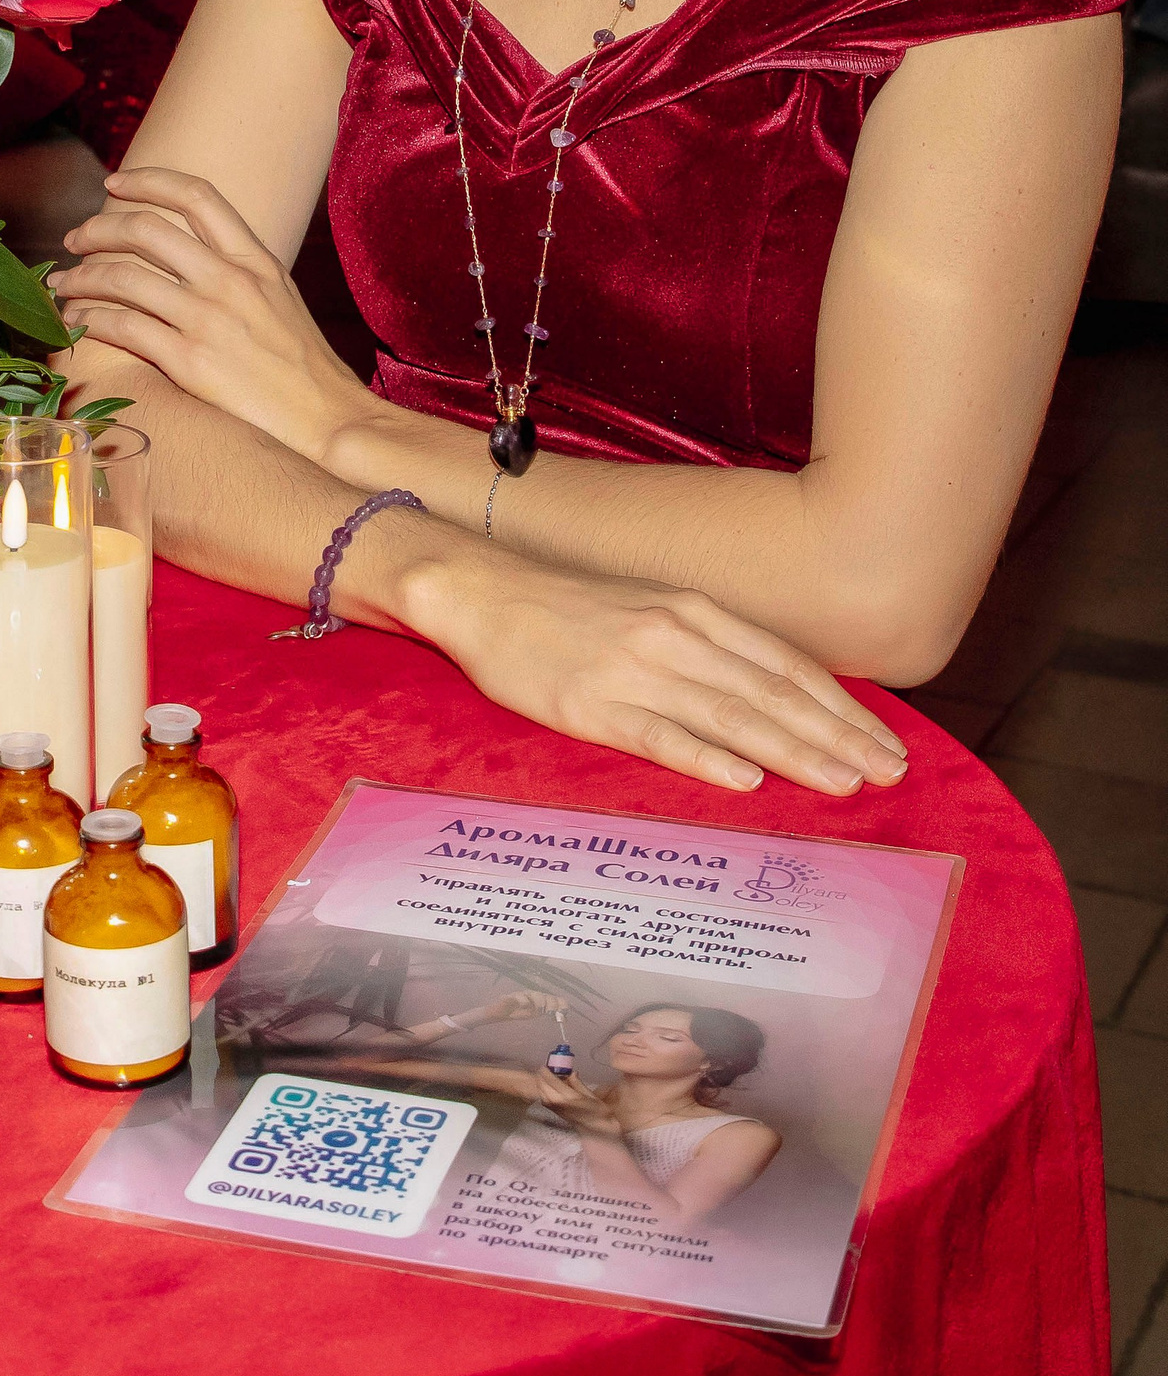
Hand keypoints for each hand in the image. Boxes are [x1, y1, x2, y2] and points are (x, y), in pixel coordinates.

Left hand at [53, 166, 370, 463]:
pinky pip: (123, 327)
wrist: (328, 418)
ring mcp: (208, 320)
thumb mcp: (280, 298)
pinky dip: (90, 319)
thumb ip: (240, 271)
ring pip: (124, 278)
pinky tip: (77, 322)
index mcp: (255, 259)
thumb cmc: (304, 367)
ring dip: (81, 278)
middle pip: (147, 229)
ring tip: (63, 286)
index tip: (114, 183)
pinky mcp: (190, 363)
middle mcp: (229, 280)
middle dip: (98, 228)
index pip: (196, 196)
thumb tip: (194, 256)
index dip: (148, 181)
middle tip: (74, 240)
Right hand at [399, 535, 909, 797]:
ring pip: (732, 716)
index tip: (886, 742)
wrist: (482, 591)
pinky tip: (746, 783)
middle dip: (839, 736)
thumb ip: (708, 646)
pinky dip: (708, 760)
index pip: (786, 664)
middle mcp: (674, 636)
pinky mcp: (591, 706)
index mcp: (693, 611)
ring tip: (845, 784)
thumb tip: (773, 693)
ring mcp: (634, 671)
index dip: (842, 706)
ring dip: (794, 753)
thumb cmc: (567, 607)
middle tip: (892, 774)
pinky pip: (659, 736)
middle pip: (773, 693)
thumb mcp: (650, 609)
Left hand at [533, 1075, 621, 1136]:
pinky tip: (547, 1090)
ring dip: (540, 1086)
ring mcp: (558, 1110)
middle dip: (540, 1078)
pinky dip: (543, 1094)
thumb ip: (578, 1083)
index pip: (553, 1082)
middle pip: (544, 1089)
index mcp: (570, 1097)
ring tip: (543, 1079)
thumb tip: (572, 1073)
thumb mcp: (591, 1094)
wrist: (599, 1129)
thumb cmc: (598, 1111)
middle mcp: (561, 1104)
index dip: (546, 1073)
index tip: (544, 1066)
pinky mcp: (558, 1115)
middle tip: (542, 1071)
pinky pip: (546, 1103)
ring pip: (543, 1096)